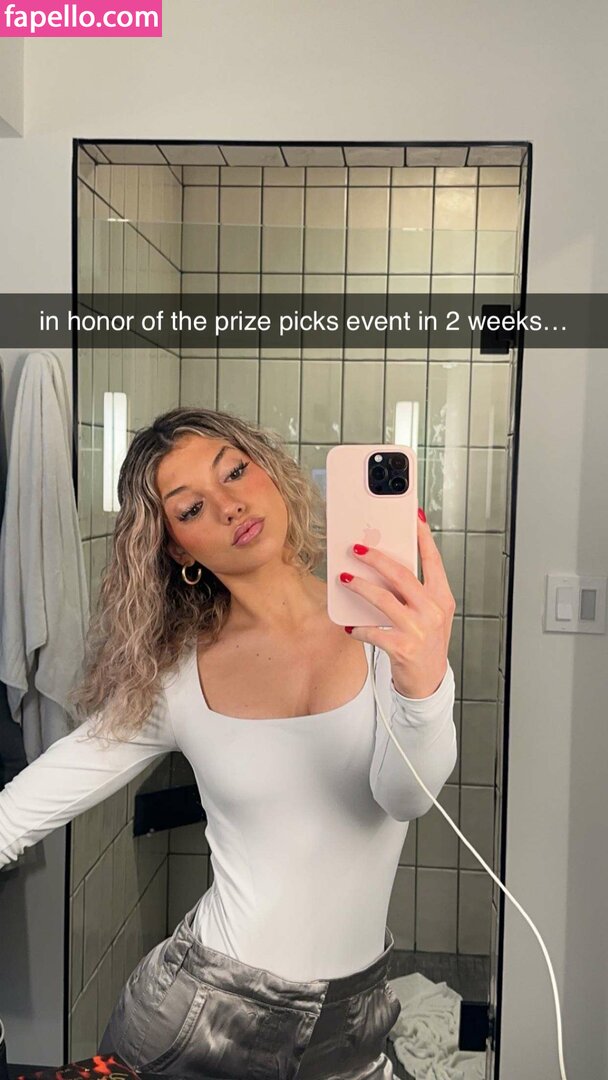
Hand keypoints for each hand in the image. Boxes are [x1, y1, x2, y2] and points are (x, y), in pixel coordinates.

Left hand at [339, 508, 455, 698]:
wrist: (428, 682)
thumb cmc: (425, 643)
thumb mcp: (429, 614)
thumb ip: (414, 591)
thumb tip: (386, 564)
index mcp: (441, 598)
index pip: (433, 560)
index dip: (422, 537)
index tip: (412, 516)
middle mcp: (433, 611)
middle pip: (401, 575)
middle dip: (376, 558)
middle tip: (357, 547)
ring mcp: (419, 630)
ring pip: (383, 599)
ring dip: (360, 586)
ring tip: (344, 577)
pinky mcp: (403, 648)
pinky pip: (373, 631)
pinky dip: (358, 627)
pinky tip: (349, 625)